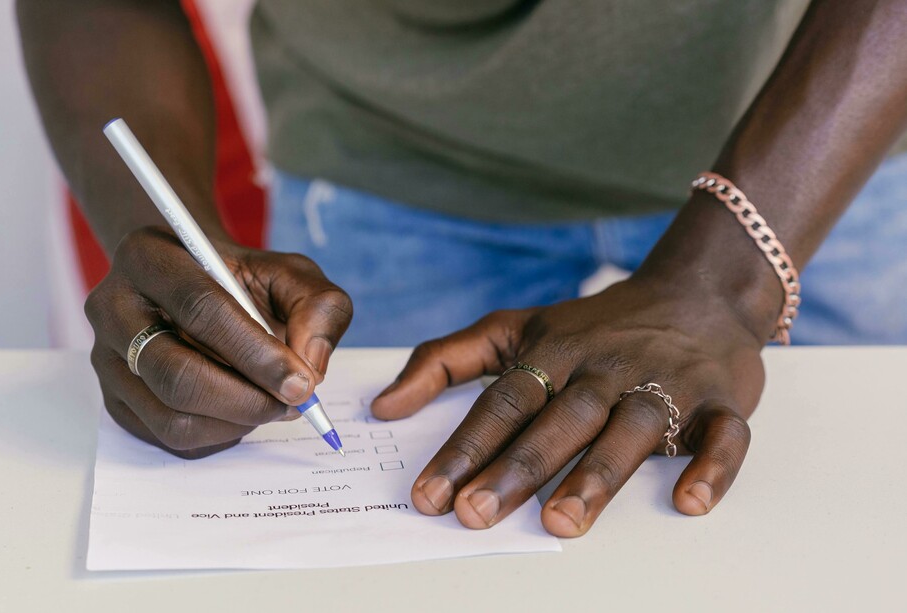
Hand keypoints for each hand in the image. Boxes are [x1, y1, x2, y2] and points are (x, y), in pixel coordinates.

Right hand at [86, 226, 351, 457]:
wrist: (192, 284)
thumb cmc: (241, 279)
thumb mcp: (290, 273)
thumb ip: (316, 307)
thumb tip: (310, 366)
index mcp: (149, 257)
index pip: (200, 308)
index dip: (256, 352)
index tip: (302, 383)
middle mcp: (113, 308)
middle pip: (176, 373)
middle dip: (246, 400)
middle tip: (292, 403)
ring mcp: (107, 359)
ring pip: (170, 415)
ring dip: (235, 422)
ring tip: (270, 404)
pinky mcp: (114, 399)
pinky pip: (166, 437)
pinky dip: (217, 434)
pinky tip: (241, 411)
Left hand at [370, 275, 763, 535]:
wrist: (696, 291)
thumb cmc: (593, 324)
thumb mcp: (513, 328)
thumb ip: (445, 360)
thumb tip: (382, 406)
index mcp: (554, 353)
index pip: (502, 402)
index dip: (464, 447)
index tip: (430, 493)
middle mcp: (604, 369)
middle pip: (557, 421)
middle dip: (515, 469)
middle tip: (475, 514)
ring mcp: (664, 385)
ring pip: (628, 431)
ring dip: (595, 475)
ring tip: (560, 521)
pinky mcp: (719, 402)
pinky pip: (723, 436)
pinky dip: (711, 467)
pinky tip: (688, 501)